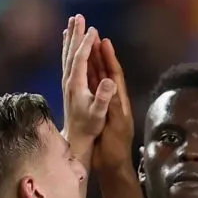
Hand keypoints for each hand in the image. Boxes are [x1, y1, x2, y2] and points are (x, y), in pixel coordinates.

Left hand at [61, 15, 116, 151]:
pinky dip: (68, 48)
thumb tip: (109, 80)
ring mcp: (67, 82)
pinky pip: (67, 61)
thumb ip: (103, 97)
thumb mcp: (99, 113)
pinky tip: (68, 42)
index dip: (87, 44)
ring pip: (67, 54)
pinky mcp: (69, 84)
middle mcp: (69, 80)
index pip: (80, 59)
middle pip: (71, 52)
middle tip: (78, 16)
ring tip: (72, 22)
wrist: (76, 138)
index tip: (93, 30)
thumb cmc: (90, 126)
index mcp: (76, 84)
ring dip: (70, 37)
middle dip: (75, 34)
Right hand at [91, 38, 134, 171]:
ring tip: (83, 43)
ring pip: (95, 77)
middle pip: (104, 71)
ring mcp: (102, 104)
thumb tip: (110, 85)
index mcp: (119, 101)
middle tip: (91, 33)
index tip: (103, 41)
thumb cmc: (116, 147)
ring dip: (90, 61)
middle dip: (98, 53)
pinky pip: (89, 89)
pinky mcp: (94, 110)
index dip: (109, 58)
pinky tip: (77, 67)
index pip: (114, 74)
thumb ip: (113, 105)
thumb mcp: (116, 125)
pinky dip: (84, 76)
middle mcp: (112, 99)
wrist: (111, 164)